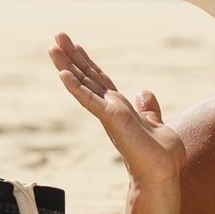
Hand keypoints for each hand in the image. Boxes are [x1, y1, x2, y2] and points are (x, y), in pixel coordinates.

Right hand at [49, 32, 185, 191]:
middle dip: (72, 56)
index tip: (77, 46)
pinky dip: (76, 87)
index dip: (88, 62)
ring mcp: (108, 114)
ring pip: (83, 84)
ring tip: (52, 46)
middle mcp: (110, 109)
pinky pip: (90, 100)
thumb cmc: (161, 158)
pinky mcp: (111, 119)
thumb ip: (149, 110)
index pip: (100, 80)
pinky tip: (63, 73)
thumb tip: (145, 93)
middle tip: (57, 36)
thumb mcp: (158, 126)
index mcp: (119, 109)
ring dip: (67, 65)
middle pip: (87, 76)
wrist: (162, 177)